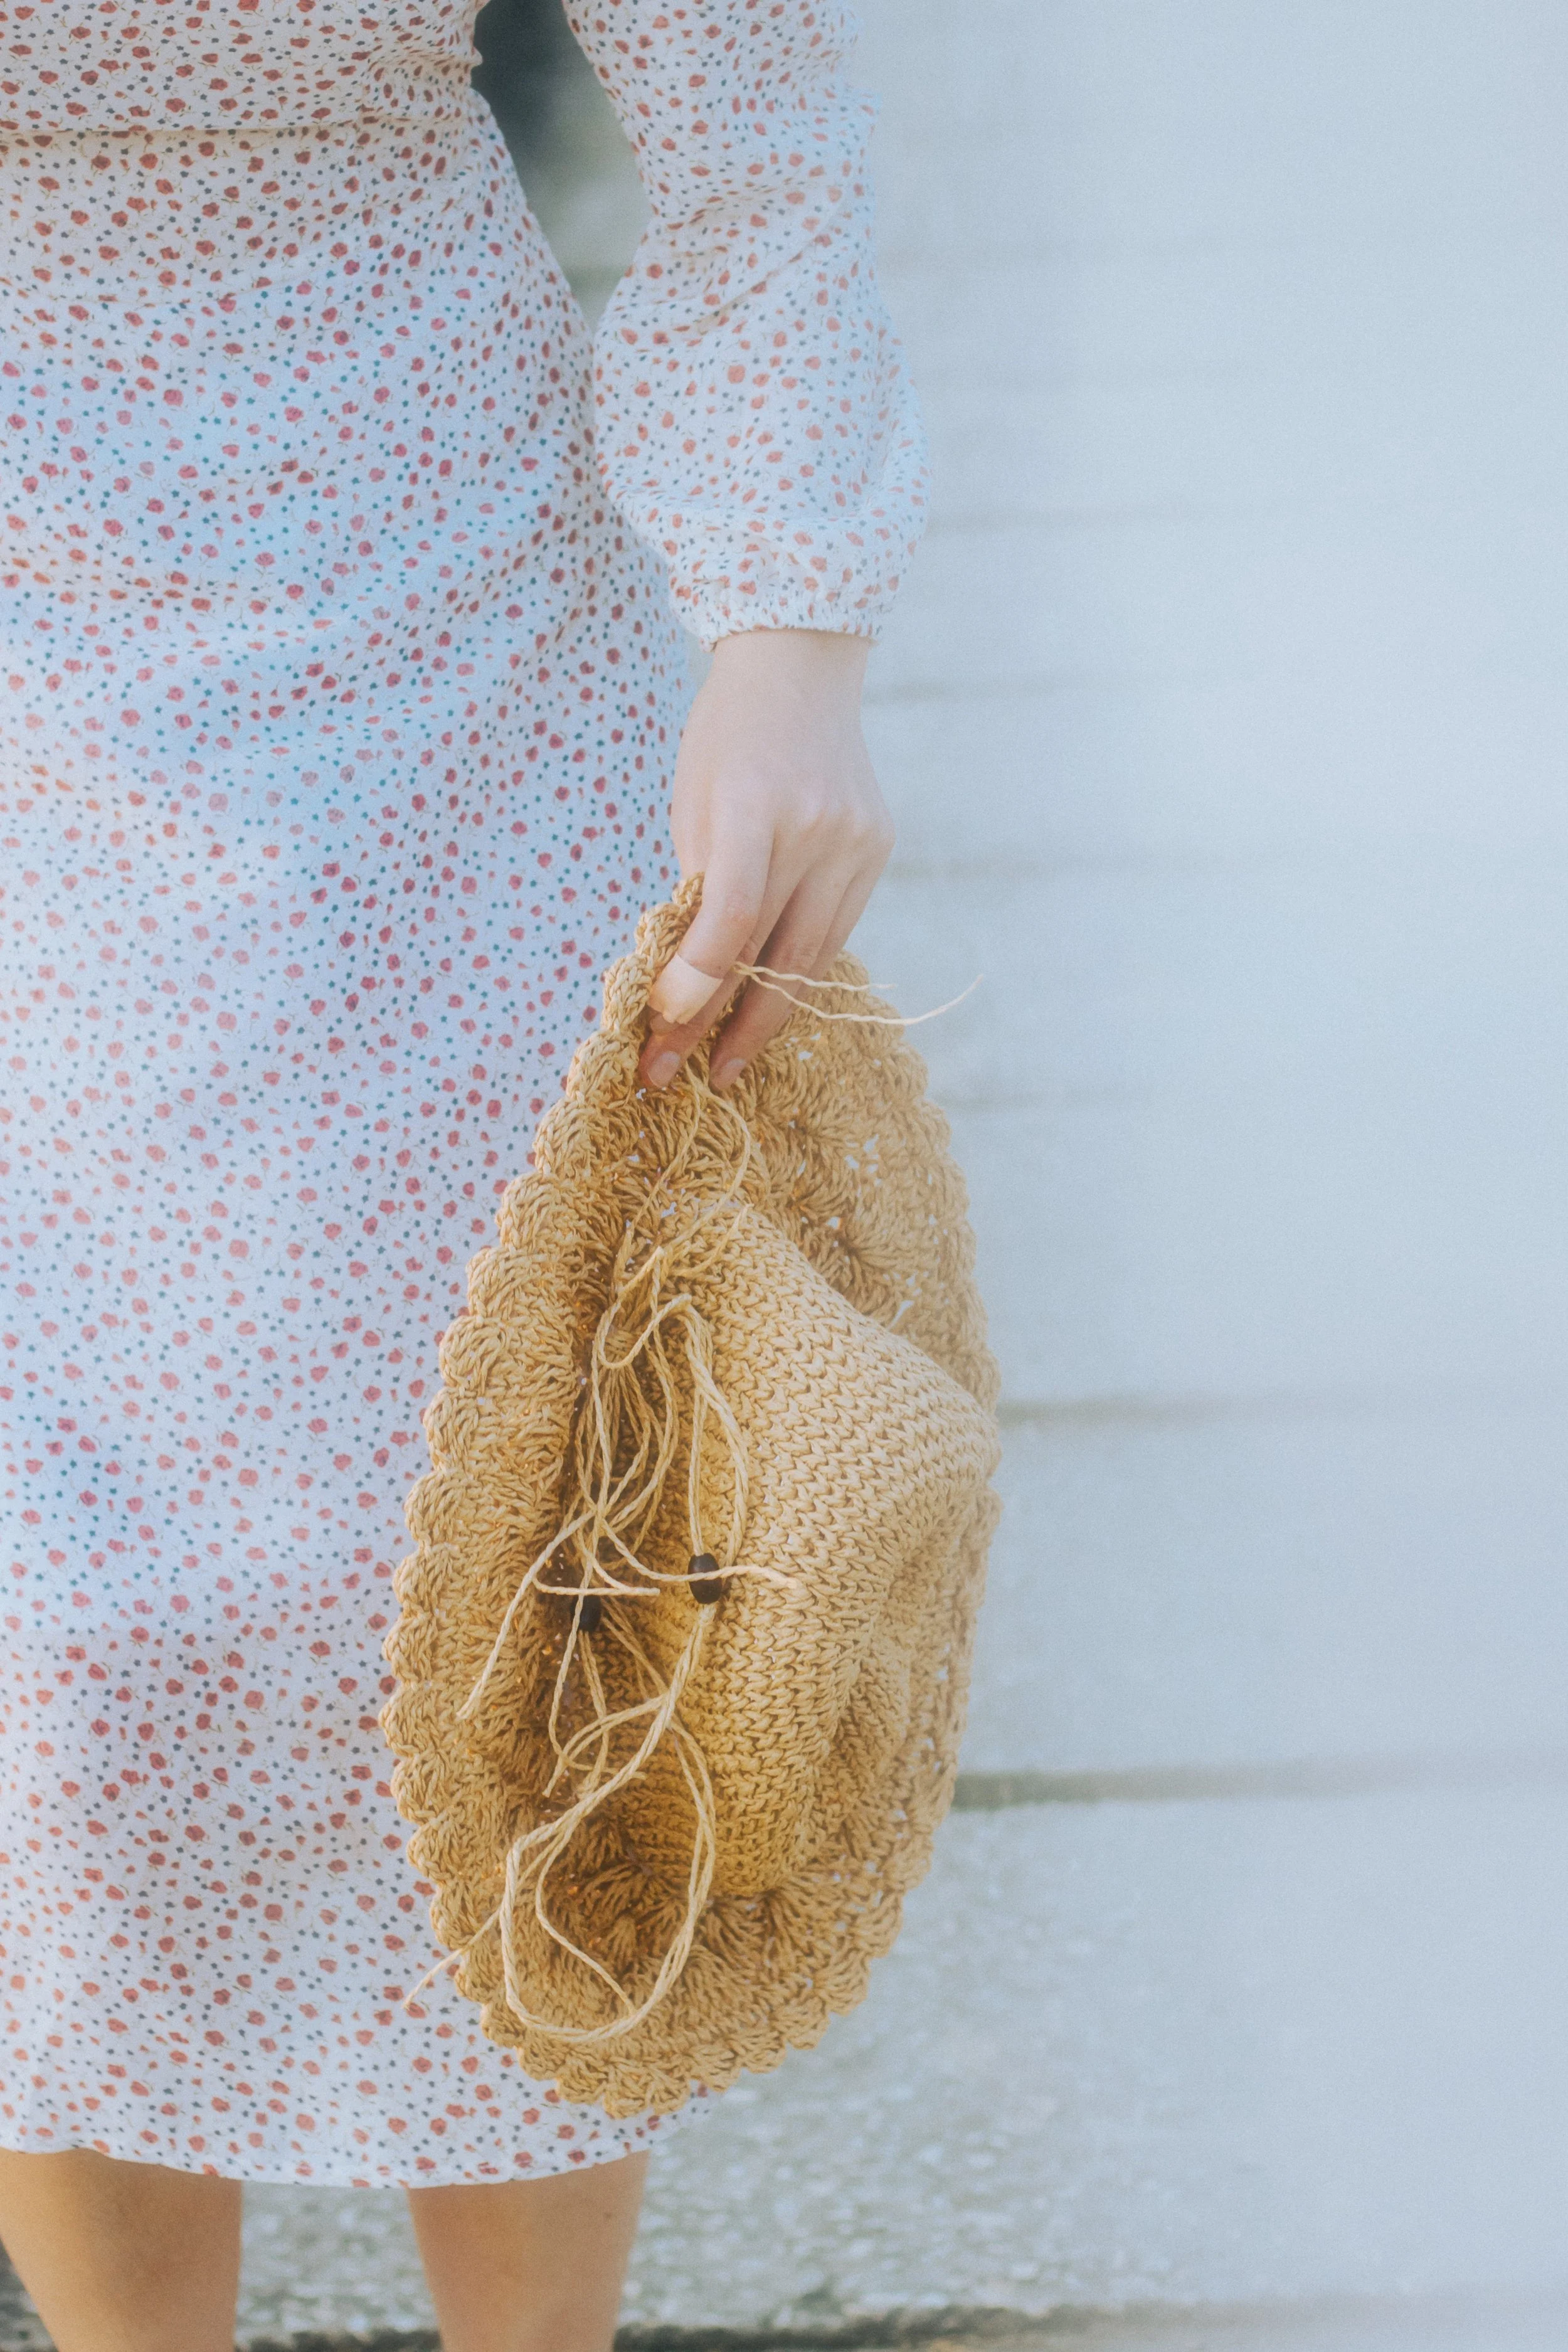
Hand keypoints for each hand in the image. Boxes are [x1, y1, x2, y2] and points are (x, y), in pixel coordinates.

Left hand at [637, 627, 892, 1091]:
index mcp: (755, 804)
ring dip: (764, 1017)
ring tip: (725, 1064)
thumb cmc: (724, 737)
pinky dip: (797, 972)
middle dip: (721, 1024)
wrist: (799, 669)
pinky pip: (835, 931)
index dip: (695, 983)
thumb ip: (696, 888)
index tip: (659, 1026)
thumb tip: (685, 984)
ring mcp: (857, 842)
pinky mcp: (878, 851)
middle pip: (772, 952)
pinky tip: (766, 1006)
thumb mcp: (692, 803)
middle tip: (677, 1077)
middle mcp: (818, 826)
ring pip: (812, 956)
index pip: (730, 916)